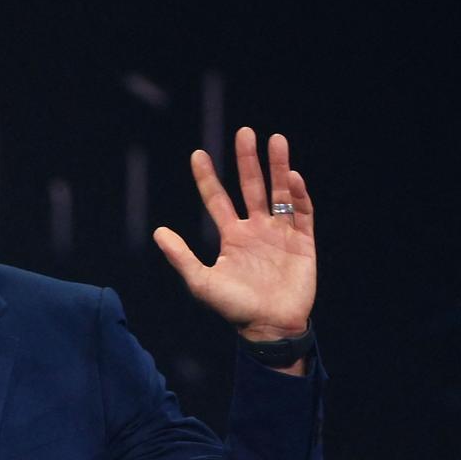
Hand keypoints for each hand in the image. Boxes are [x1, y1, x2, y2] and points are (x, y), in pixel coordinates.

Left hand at [153, 127, 314, 341]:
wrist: (269, 328)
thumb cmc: (234, 309)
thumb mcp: (201, 282)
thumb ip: (181, 257)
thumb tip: (158, 232)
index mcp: (232, 236)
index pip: (217, 199)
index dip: (207, 178)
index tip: (197, 154)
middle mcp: (256, 229)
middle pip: (251, 186)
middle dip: (248, 160)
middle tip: (244, 131)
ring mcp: (280, 233)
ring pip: (279, 192)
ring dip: (277, 166)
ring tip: (275, 139)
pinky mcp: (303, 242)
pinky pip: (301, 212)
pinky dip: (297, 195)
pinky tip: (292, 176)